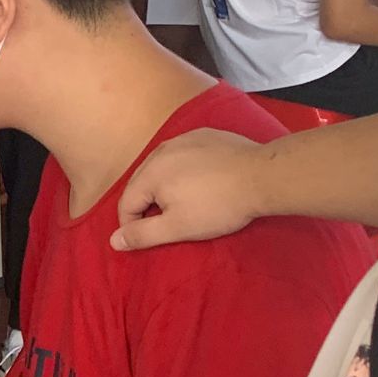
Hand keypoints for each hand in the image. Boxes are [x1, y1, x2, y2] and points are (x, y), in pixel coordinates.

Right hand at [110, 128, 268, 250]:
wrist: (263, 176)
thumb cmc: (218, 205)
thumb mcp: (178, 227)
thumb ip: (142, 235)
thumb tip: (113, 241)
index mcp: (149, 173)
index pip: (126, 204)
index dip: (132, 226)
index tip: (150, 238)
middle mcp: (160, 151)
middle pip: (140, 183)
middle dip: (147, 205)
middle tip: (168, 222)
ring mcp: (183, 138)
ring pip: (161, 166)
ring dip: (163, 186)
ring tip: (183, 201)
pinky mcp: (205, 135)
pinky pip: (182, 154)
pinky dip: (183, 168)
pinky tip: (201, 179)